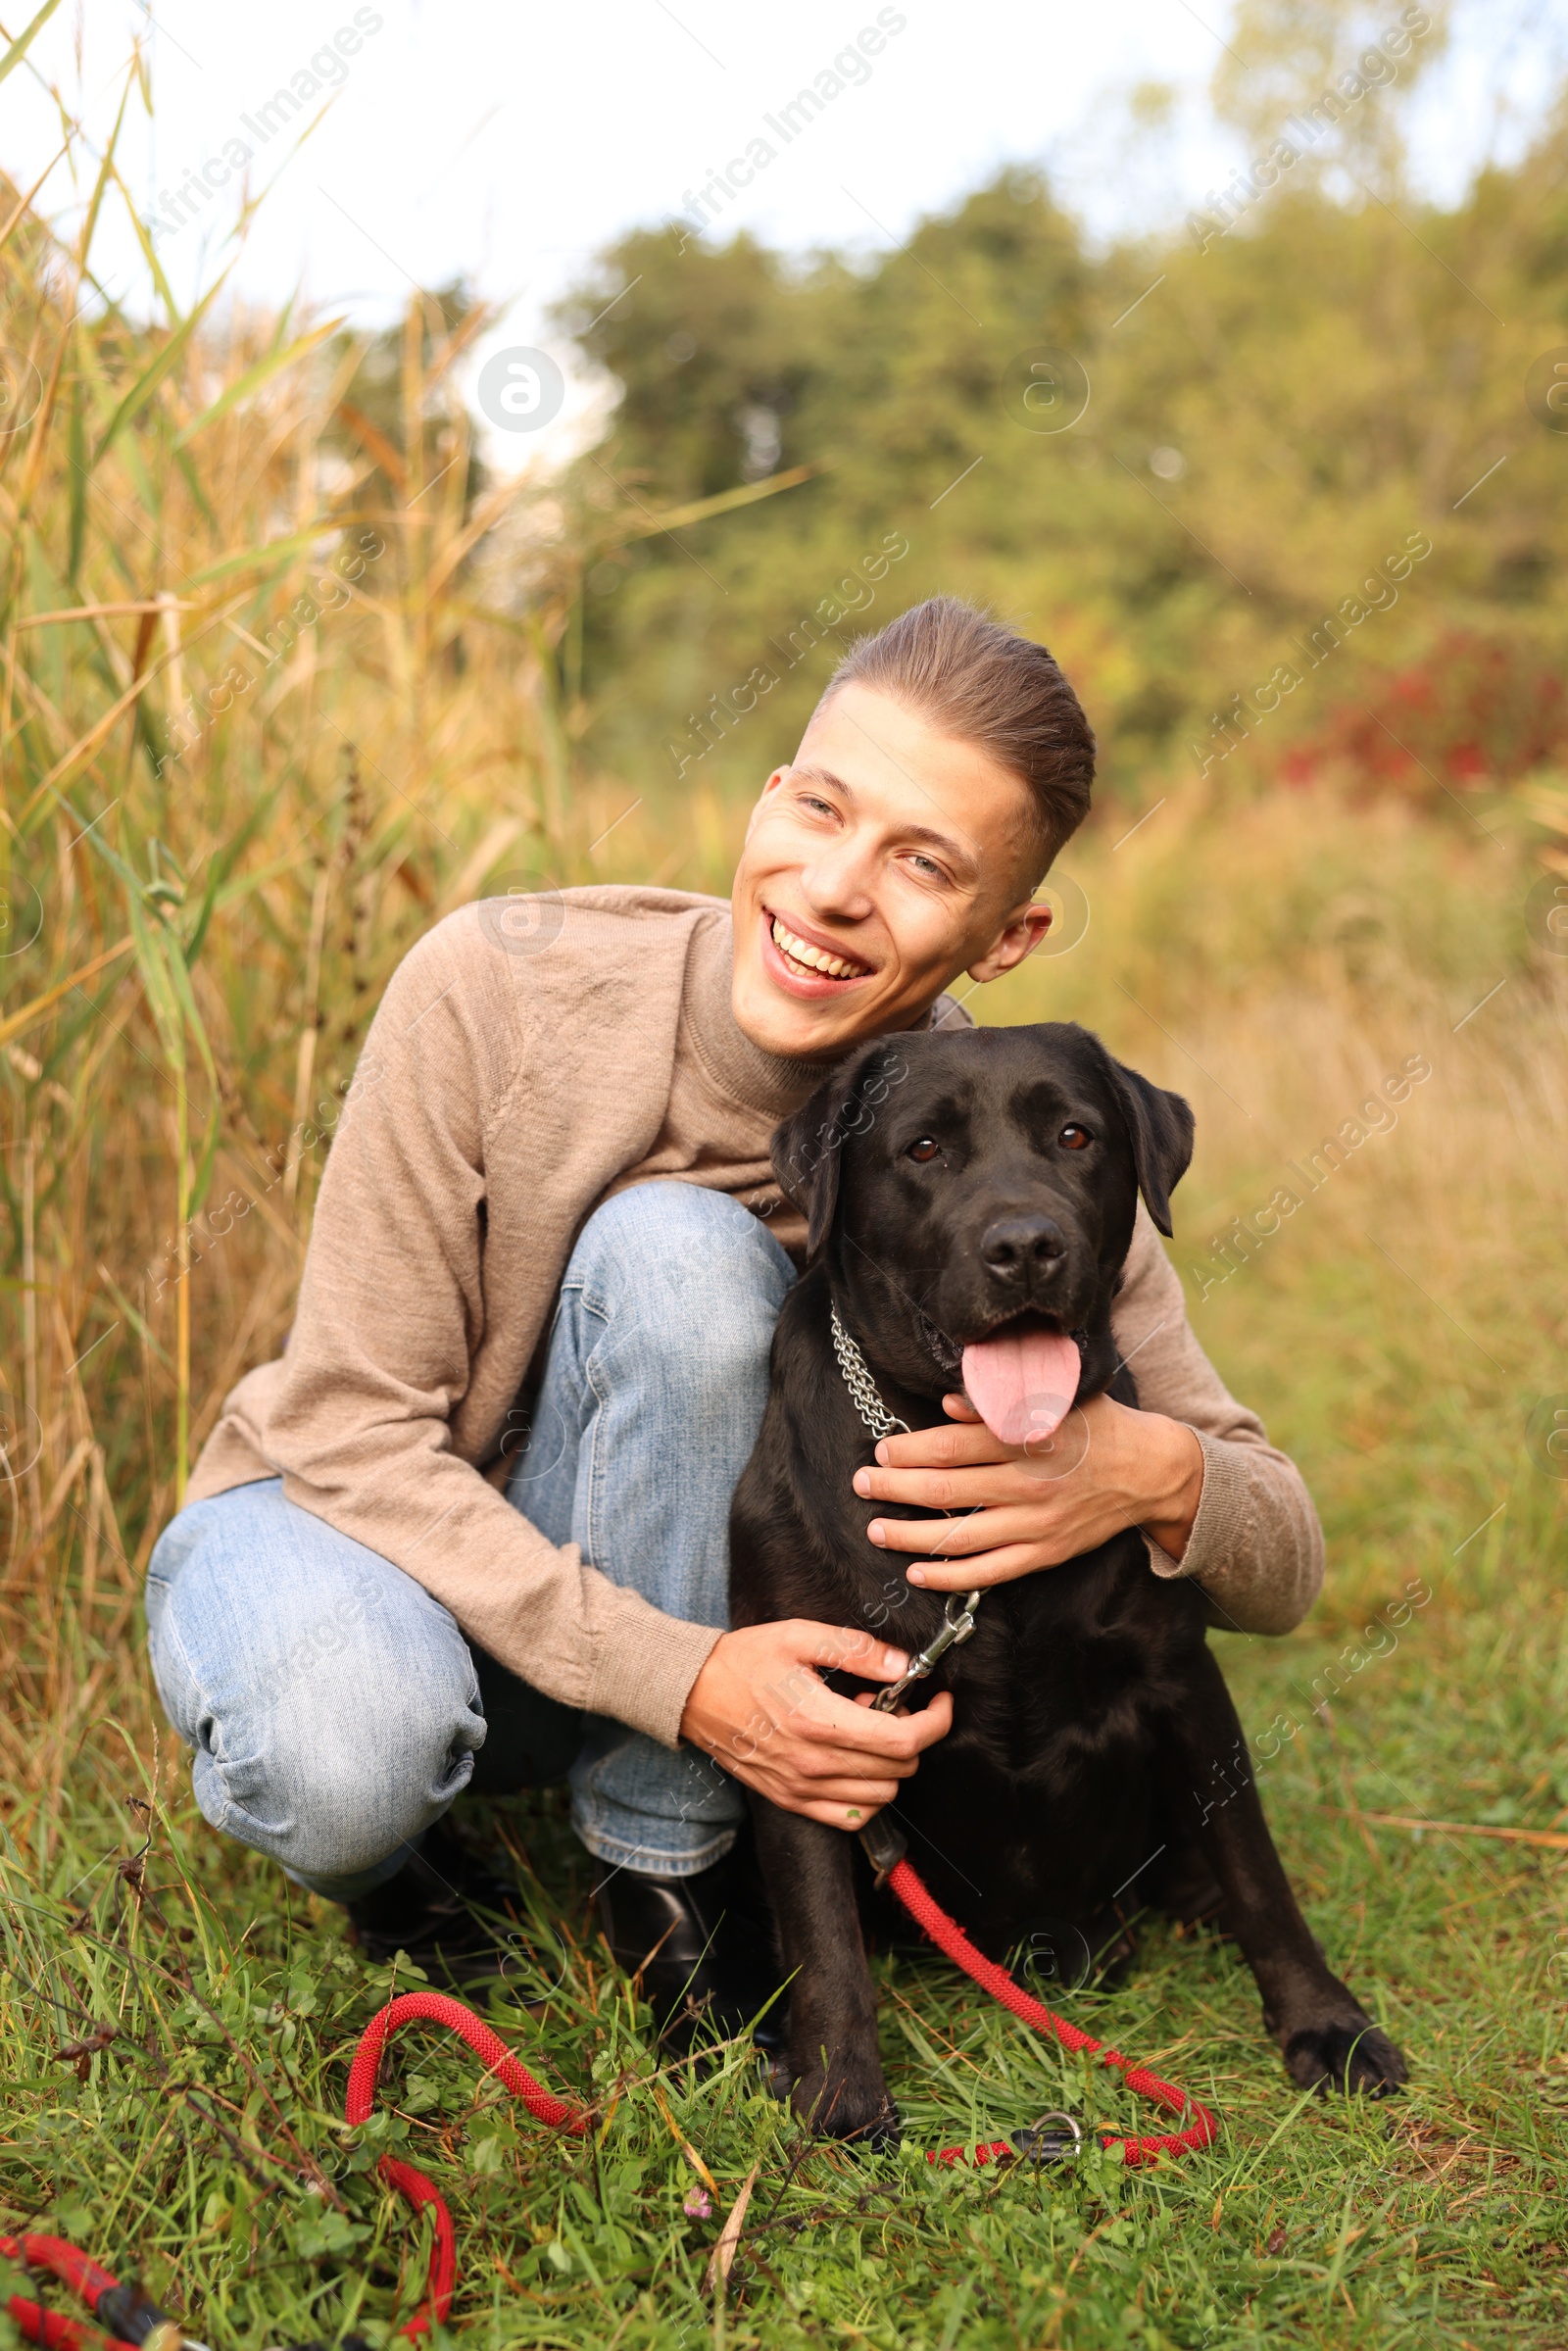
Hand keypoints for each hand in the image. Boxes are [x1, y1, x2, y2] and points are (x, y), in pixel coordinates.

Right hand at [678, 1619, 952, 1827]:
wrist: (691, 1693)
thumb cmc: (743, 1660)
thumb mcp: (799, 1636)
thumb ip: (856, 1649)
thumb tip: (903, 1666)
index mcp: (820, 1720)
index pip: (904, 1739)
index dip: (936, 1721)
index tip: (939, 1701)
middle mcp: (814, 1763)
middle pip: (900, 1769)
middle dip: (912, 1734)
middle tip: (889, 1704)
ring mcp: (801, 1788)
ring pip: (882, 1795)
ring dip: (890, 1764)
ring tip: (865, 1729)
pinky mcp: (790, 1801)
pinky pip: (851, 1818)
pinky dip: (868, 1795)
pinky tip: (854, 1761)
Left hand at [850, 1392, 1204, 1593]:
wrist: (1150, 1471)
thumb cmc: (1096, 1427)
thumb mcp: (1055, 1399)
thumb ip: (999, 1405)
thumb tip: (946, 1405)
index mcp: (1026, 1440)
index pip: (953, 1446)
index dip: (910, 1450)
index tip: (882, 1449)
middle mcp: (1028, 1484)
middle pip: (946, 1489)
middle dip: (895, 1488)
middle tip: (862, 1484)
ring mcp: (1036, 1524)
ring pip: (960, 1536)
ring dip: (911, 1535)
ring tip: (876, 1529)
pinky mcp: (1044, 1553)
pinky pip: (989, 1573)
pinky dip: (950, 1577)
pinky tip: (918, 1572)